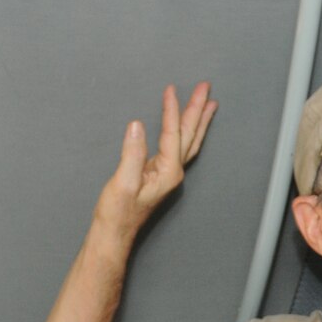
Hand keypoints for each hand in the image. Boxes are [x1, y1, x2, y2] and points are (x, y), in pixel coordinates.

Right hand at [91, 83, 218, 242]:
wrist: (113, 234)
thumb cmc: (117, 213)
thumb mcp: (122, 182)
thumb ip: (132, 153)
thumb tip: (137, 126)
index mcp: (167, 172)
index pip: (172, 133)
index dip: (171, 110)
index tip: (170, 90)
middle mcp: (173, 173)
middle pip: (189, 135)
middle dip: (197, 109)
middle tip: (205, 87)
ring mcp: (168, 175)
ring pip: (188, 142)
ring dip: (197, 121)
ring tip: (207, 104)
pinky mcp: (160, 176)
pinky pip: (179, 148)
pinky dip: (186, 133)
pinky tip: (186, 128)